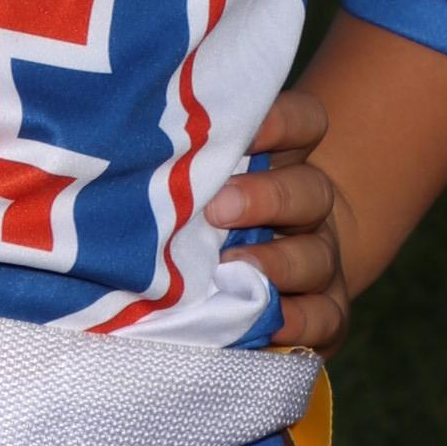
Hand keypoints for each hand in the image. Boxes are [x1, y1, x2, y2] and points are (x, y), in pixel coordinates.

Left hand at [202, 80, 351, 355]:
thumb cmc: (200, 219)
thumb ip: (176, 169)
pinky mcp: (327, 312)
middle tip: (217, 210)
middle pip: (312, 189)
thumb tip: (120, 157)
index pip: (305, 123)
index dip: (280, 122)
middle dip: (266, 198)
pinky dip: (299, 320)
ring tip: (229, 270)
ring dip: (277, 262)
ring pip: (317, 255)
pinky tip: (270, 322)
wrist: (255, 279)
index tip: (232, 131)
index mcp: (281, 161)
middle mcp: (307, 208)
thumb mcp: (194, 184)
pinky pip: (325, 316)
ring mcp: (320, 261)